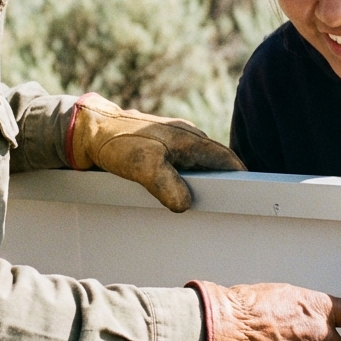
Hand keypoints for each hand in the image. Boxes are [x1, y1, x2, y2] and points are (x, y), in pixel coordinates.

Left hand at [66, 93, 244, 211]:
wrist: (89, 132)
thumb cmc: (118, 143)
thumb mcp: (144, 166)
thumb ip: (167, 184)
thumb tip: (186, 205)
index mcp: (190, 139)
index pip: (227, 159)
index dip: (240, 177)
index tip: (250, 196)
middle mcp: (187, 139)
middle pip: (215, 164)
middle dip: (224, 184)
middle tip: (227, 208)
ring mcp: (174, 143)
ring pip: (198, 167)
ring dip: (202, 184)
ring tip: (204, 207)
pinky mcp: (160, 150)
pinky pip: (181, 168)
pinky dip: (185, 182)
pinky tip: (177, 198)